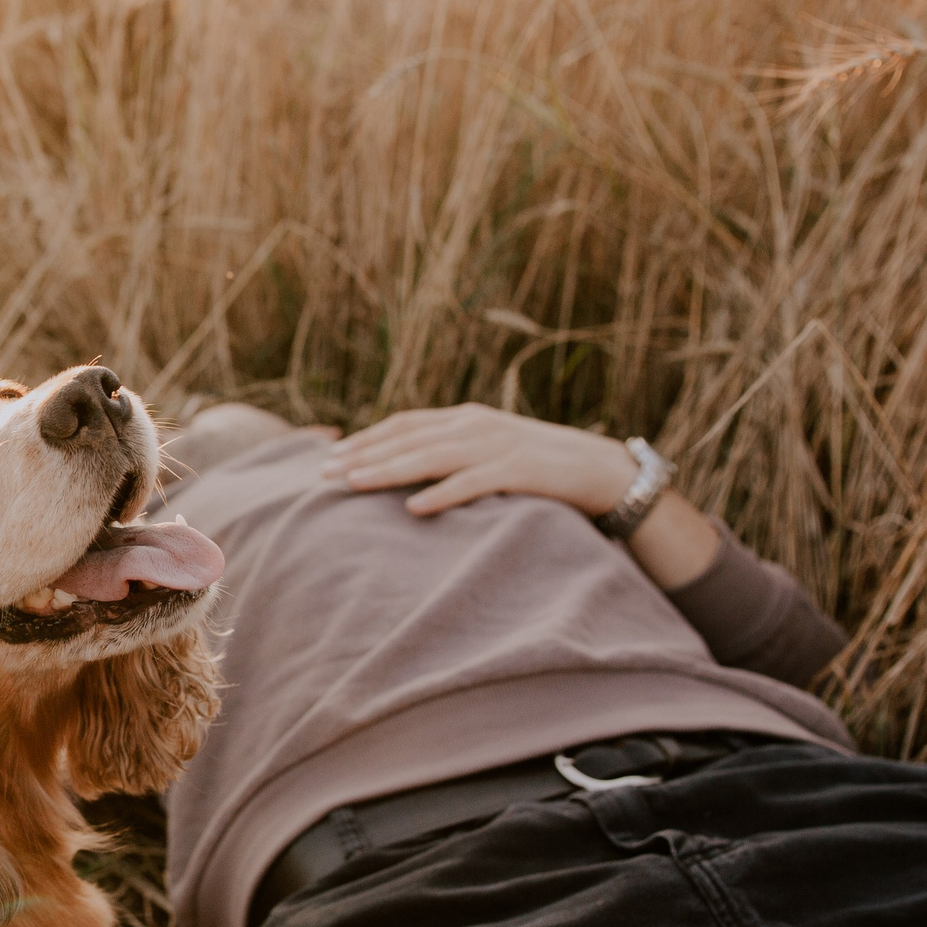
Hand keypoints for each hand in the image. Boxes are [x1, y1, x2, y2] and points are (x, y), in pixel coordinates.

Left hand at [323, 404, 719, 588]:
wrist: (602, 469)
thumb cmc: (539, 467)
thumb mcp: (490, 452)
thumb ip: (453, 454)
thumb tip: (407, 475)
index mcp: (466, 418)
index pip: (405, 425)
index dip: (367, 439)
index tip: (331, 457)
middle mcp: (476, 425)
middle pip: (408, 438)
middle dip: (364, 455)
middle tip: (324, 473)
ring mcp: (497, 445)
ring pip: (431, 456)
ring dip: (389, 470)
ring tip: (354, 484)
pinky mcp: (519, 470)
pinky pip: (473, 483)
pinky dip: (442, 493)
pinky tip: (413, 507)